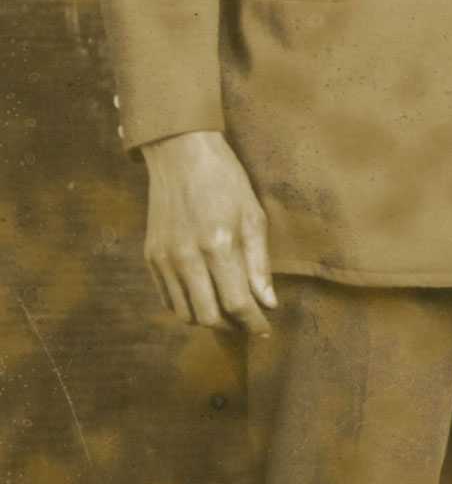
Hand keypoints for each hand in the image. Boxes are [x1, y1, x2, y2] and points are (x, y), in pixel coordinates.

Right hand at [142, 130, 276, 333]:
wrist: (181, 154)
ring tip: (227, 313)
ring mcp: (165, 258)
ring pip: (185, 313)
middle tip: (248, 324)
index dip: (254, 323)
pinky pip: (168, 299)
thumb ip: (259, 264)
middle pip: (209, 317)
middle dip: (232, 327)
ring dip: (208, 320)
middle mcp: (187, 257)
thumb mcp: (253, 217)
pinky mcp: (151, 256)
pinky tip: (205, 297)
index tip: (265, 329)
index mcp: (218, 245)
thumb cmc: (225, 182)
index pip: (237, 304)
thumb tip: (268, 303)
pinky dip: (187, 306)